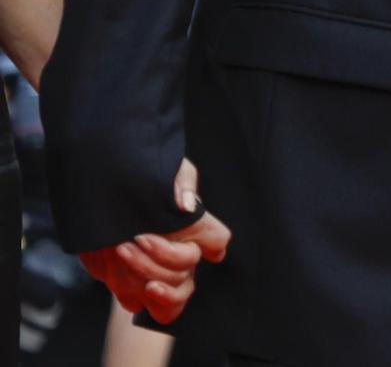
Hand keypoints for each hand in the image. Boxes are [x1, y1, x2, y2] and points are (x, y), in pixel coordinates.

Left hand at [78, 158, 231, 324]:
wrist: (89, 207)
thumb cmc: (132, 181)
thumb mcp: (163, 170)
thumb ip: (181, 181)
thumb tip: (187, 205)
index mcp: (190, 225)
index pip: (217, 237)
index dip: (211, 242)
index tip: (194, 237)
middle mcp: (180, 253)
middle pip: (188, 266)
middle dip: (160, 255)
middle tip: (135, 238)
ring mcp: (160, 275)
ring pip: (174, 289)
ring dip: (146, 271)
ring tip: (121, 252)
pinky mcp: (134, 291)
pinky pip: (154, 306)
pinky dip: (146, 297)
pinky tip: (136, 284)